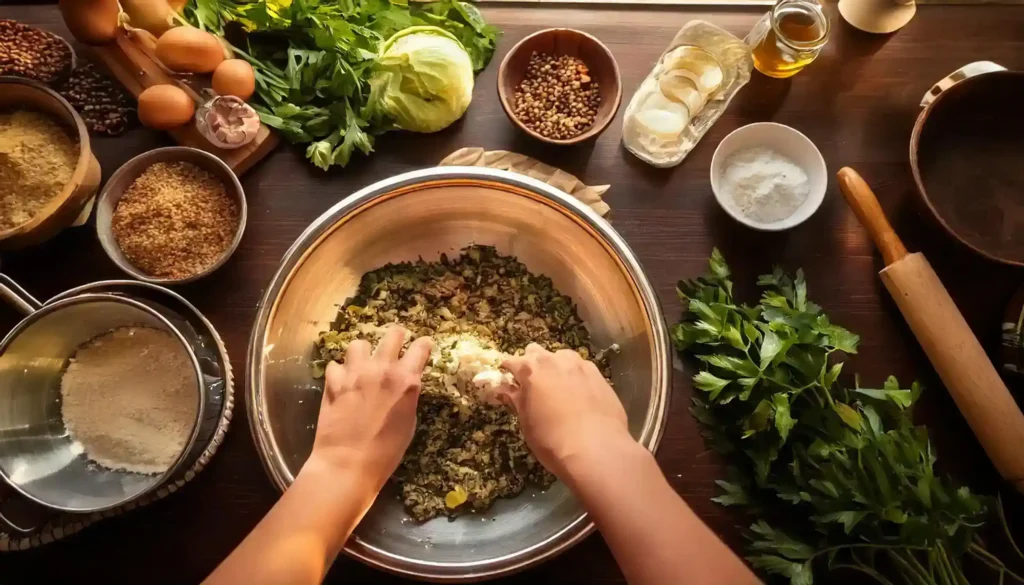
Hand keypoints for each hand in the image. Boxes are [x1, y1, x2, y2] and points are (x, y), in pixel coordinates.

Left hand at [305, 327, 433, 490]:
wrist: (348, 464)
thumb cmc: (386, 452)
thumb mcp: (408, 422)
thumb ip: (406, 396)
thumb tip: (403, 387)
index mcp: (407, 380)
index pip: (421, 347)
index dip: (423, 345)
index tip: (422, 347)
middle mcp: (383, 369)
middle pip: (393, 334)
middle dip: (397, 337)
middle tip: (395, 346)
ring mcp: (355, 373)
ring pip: (359, 344)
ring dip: (363, 353)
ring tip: (362, 364)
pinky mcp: (333, 382)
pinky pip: (336, 365)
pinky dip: (339, 372)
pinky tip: (341, 382)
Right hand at [502, 344, 632, 480]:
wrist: (596, 450)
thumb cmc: (552, 439)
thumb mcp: (527, 422)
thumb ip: (517, 400)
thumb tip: (505, 389)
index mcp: (532, 369)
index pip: (511, 361)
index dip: (508, 373)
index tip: (509, 383)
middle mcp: (555, 360)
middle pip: (536, 352)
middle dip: (532, 364)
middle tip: (534, 387)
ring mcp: (580, 365)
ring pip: (562, 357)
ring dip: (556, 368)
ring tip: (559, 390)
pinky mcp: (600, 375)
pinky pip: (582, 369)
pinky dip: (576, 377)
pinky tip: (580, 396)